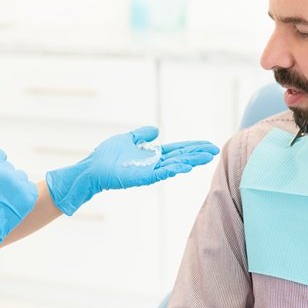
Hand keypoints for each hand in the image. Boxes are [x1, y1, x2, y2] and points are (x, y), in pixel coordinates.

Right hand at [0, 135, 37, 277]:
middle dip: (2, 175)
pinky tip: (12, 202)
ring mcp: (20, 185)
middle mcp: (8, 174)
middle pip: (9, 166)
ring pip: (19, 176)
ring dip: (13, 184)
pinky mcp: (30, 196)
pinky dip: (22, 193)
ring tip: (2, 198)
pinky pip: (28, 186)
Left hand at [45, 126, 218, 215]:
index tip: (209, 145)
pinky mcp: (142, 177)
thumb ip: (142, 135)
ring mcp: (149, 171)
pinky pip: (161, 173)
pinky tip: (186, 165)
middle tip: (215, 150)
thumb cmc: (106, 156)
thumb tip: (156, 130)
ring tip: (207, 157)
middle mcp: (154, 163)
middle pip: (181, 157)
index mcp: (152, 154)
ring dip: (191, 161)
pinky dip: (173, 169)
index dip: (193, 147)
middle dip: (198, 154)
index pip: (178, 149)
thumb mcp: (127, 139)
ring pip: (175, 165)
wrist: (91, 168)